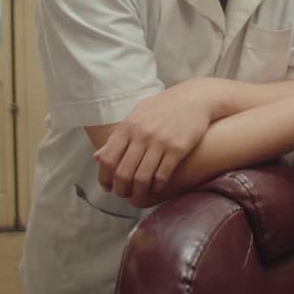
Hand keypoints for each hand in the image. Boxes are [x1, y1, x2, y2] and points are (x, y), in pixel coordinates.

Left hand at [93, 79, 217, 203]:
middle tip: (123, 194)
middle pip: (123, 172)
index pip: (108, 159)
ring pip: (142, 178)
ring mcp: (160, 142)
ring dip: (138, 192)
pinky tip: (157, 187)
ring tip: (139, 195)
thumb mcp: (137, 115)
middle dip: (121, 189)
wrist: (195, 98)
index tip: (107, 187)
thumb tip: (97, 157)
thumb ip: (118, 137)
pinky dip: (157, 186)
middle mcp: (142, 134)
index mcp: (128, 126)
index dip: (104, 177)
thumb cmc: (164, 107)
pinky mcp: (178, 148)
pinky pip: (162, 175)